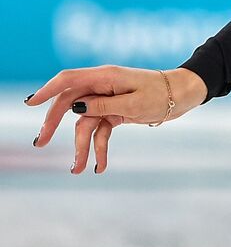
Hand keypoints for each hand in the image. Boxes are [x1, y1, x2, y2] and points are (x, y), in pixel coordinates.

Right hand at [24, 66, 207, 174]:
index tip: (30, 103)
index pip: (68, 79)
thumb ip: (104, 105)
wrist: (184, 96)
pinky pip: (101, 131)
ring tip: (78, 169)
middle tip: (39, 144)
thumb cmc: (162, 94)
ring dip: (82, 146)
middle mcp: (102, 86)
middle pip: (70, 104)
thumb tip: (76, 106)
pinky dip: (100, 147)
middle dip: (53, 124)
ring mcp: (108, 100)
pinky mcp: (115, 112)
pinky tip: (100, 166)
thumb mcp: (134, 103)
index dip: (47, 90)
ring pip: (85, 123)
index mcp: (105, 76)